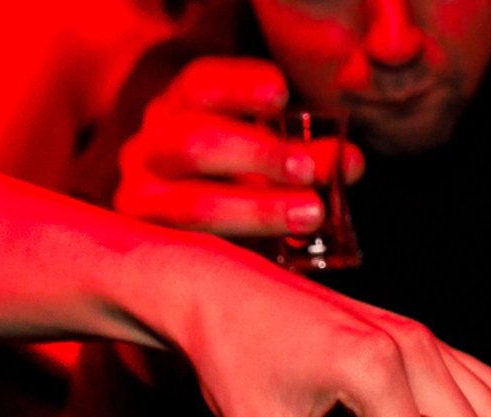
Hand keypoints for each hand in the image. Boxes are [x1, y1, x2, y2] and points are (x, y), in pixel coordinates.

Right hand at [114, 57, 363, 238]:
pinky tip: (275, 257)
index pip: (201, 84)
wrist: (169, 242)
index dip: (240, 85)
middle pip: (193, 142)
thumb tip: (349, 162)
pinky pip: (192, 254)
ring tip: (311, 213)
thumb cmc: (230, 187)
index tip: (281, 95)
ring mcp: (141, 200)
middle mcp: (149, 148)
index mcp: (178, 110)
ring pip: (193, 206)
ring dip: (259, 210)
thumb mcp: (266, 162)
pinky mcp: (151, 250)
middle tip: (307, 169)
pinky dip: (237, 253)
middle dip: (257, 154)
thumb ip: (305, 157)